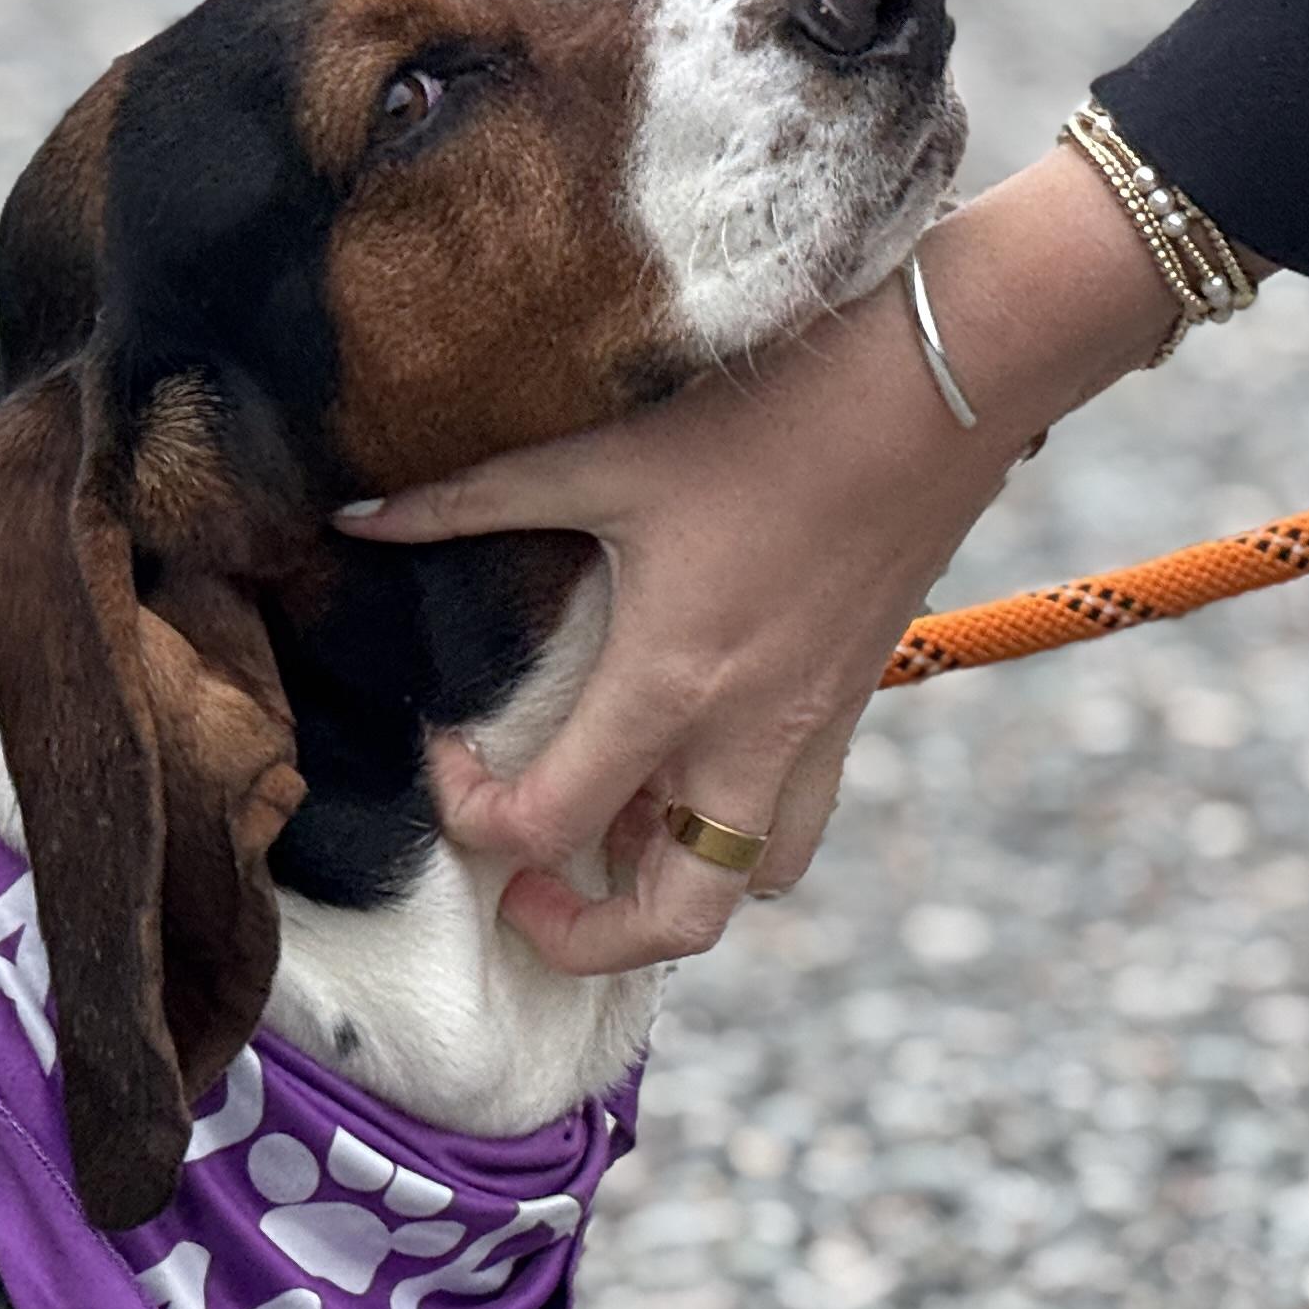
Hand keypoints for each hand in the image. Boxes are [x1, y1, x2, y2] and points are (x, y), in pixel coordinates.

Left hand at [340, 145, 1194, 972]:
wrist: (955, 372)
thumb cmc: (781, 407)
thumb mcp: (607, 453)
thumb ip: (472, 496)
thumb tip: (353, 513)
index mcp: (673, 686)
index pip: (546, 826)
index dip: (470, 815)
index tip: (447, 748)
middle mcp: (748, 738)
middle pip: (673, 922)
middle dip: (587, 936)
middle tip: (528, 882)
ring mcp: (812, 733)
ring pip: (748, 885)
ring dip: (672, 888)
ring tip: (610, 831)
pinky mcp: (854, 706)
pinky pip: (792, 822)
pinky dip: (732, 832)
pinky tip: (683, 769)